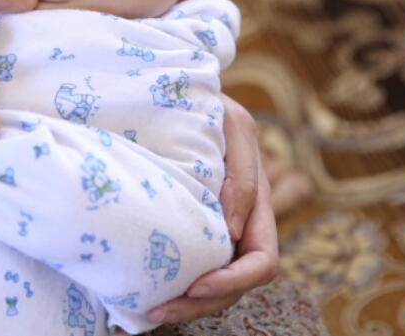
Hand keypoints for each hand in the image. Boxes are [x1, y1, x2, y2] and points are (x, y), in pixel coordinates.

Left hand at [147, 95, 278, 324]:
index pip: (263, 261)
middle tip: (156, 311)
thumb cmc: (208, 103)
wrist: (179, 93)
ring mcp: (214, 231)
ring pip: (211, 287)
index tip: (197, 284)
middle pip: (234, 286)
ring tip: (145, 310)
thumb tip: (233, 230)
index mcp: (258, 205)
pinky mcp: (187, 229)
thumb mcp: (233, 125)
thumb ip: (243, 174)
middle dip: (201, 305)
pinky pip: (187, 269)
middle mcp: (239, 225)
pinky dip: (171, 288)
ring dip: (184, 306)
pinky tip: (141, 294)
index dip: (235, 280)